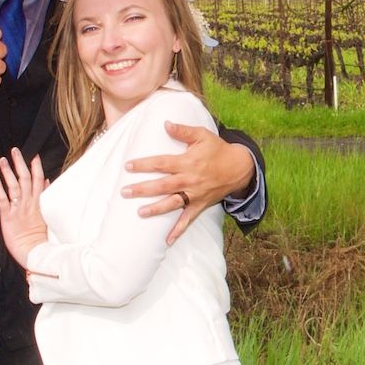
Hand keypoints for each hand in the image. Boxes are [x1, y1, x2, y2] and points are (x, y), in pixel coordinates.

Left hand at [0, 148, 50, 268]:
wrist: (34, 253)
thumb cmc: (39, 237)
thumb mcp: (46, 215)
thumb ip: (45, 197)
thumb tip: (46, 181)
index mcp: (39, 203)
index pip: (39, 181)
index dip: (36, 168)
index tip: (34, 156)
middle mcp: (29, 203)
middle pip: (25, 179)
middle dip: (20, 164)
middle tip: (15, 150)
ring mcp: (18, 209)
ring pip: (14, 185)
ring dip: (8, 171)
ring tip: (3, 159)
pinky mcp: (7, 216)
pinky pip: (3, 198)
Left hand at [122, 122, 258, 244]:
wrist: (239, 167)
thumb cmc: (218, 150)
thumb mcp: (202, 135)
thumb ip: (183, 131)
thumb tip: (165, 124)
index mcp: (188, 162)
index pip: (161, 163)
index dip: (144, 165)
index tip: (128, 166)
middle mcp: (189, 180)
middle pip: (162, 185)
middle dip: (143, 189)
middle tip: (125, 192)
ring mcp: (194, 194)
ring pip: (172, 203)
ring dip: (156, 209)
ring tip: (140, 213)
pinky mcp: (200, 205)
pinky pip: (188, 219)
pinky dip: (178, 230)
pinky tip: (167, 241)